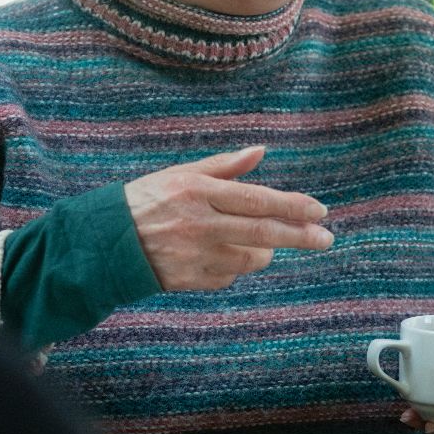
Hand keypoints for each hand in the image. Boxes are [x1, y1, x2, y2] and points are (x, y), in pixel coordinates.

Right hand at [123, 145, 331, 290]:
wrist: (106, 243)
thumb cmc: (148, 200)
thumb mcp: (181, 174)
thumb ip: (224, 166)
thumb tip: (260, 152)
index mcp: (198, 191)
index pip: (257, 199)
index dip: (292, 205)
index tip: (320, 210)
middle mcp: (199, 224)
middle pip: (262, 232)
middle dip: (300, 236)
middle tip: (326, 238)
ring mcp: (195, 255)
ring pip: (250, 259)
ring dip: (266, 251)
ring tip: (263, 242)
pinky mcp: (191, 280)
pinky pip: (229, 276)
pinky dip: (235, 266)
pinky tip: (222, 255)